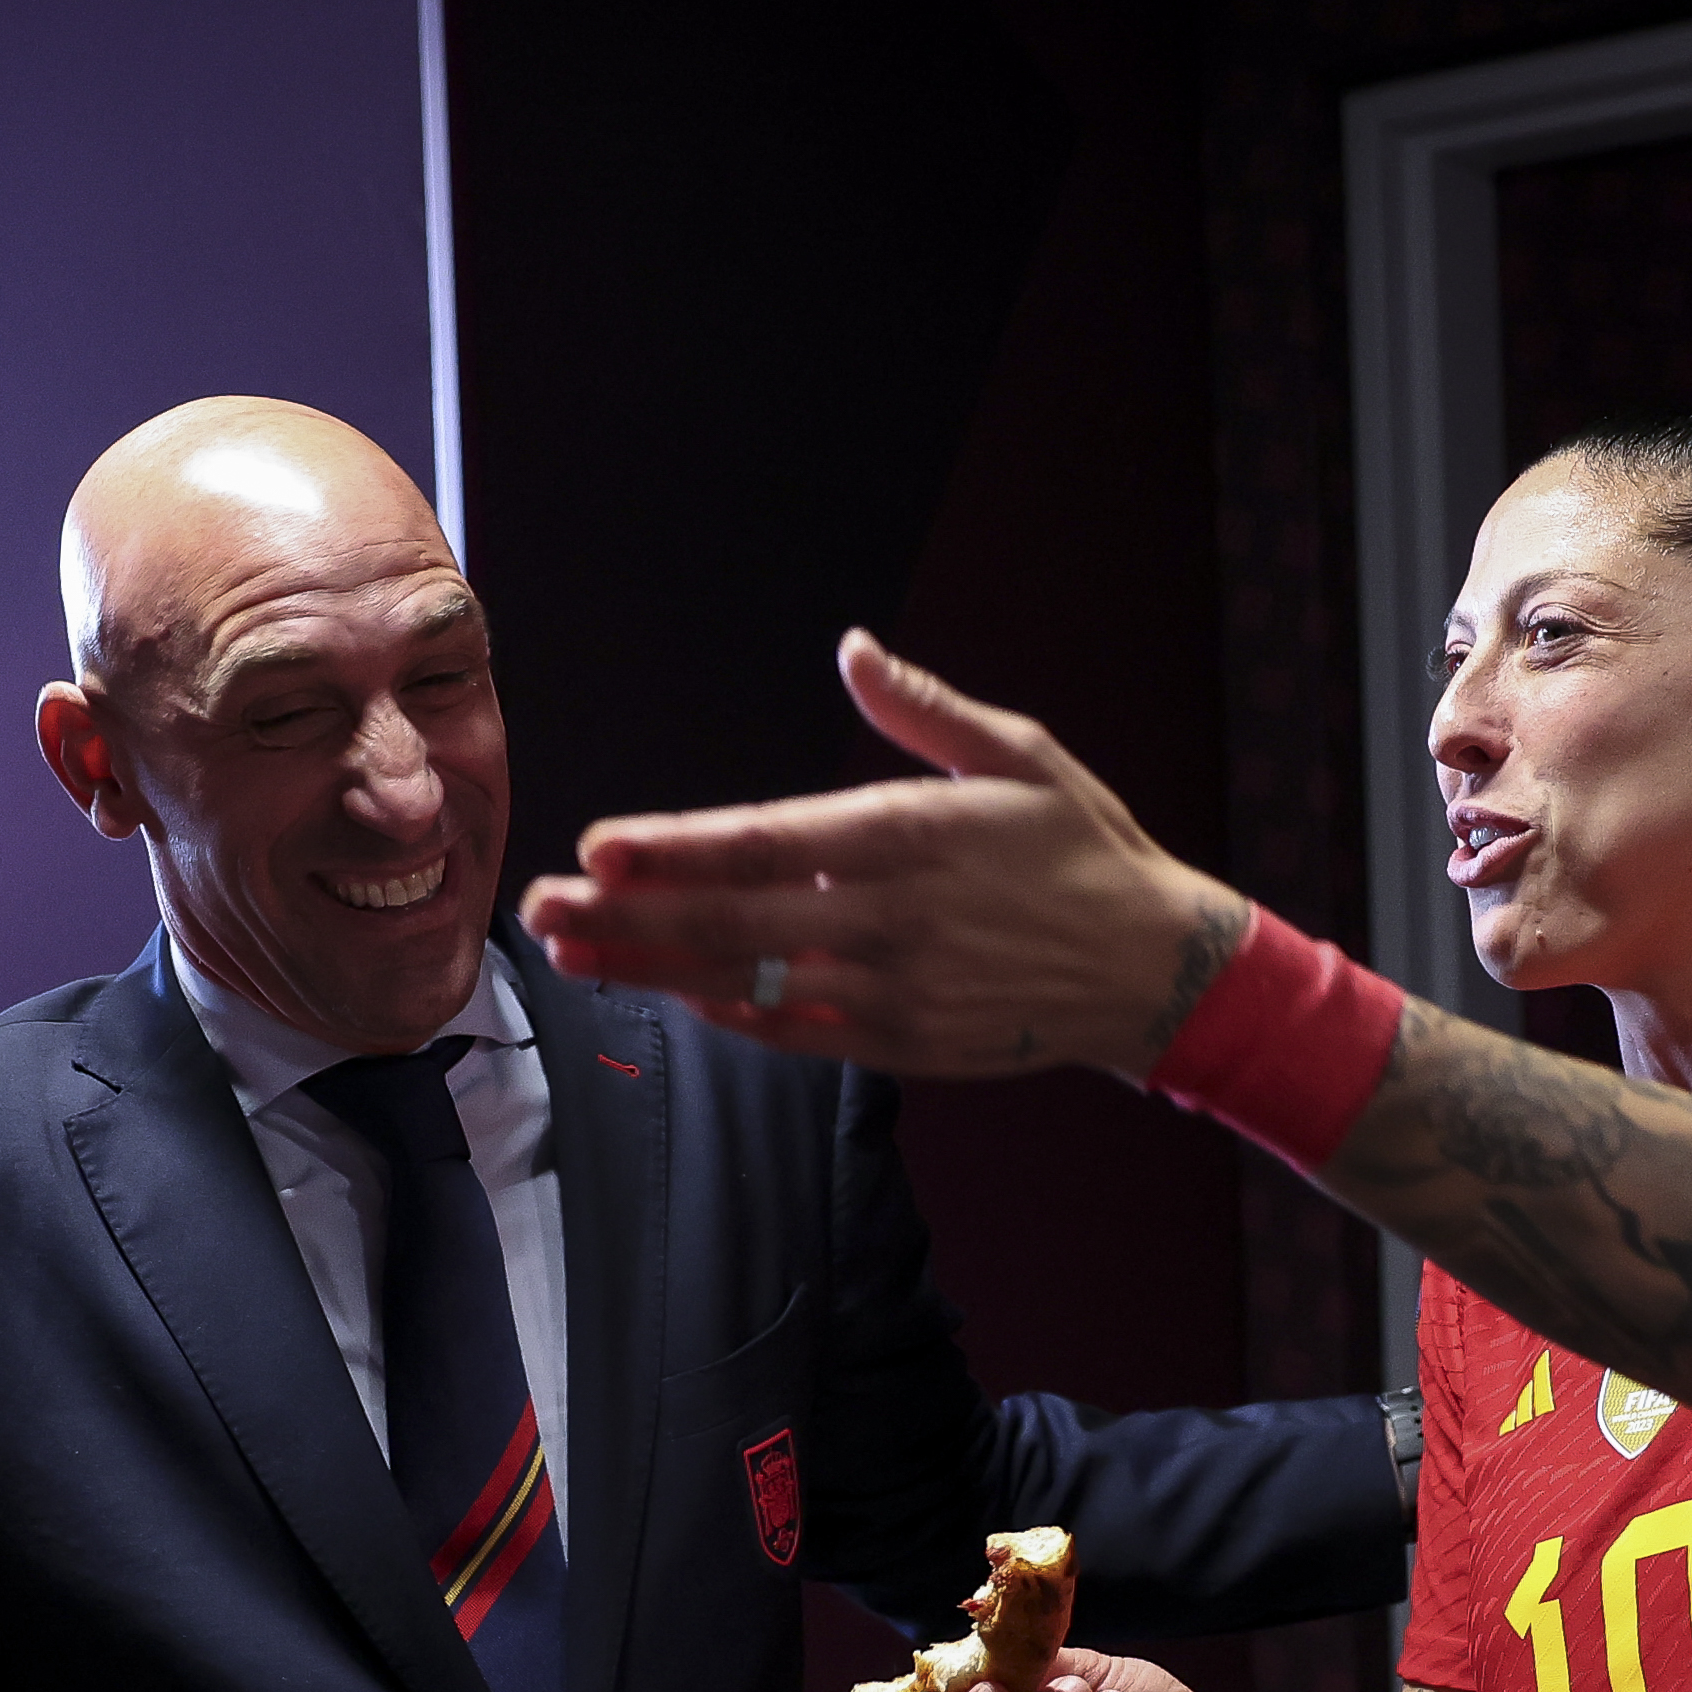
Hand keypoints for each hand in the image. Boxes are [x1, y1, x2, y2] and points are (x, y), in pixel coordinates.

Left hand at [518, 630, 1242, 1081]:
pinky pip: (788, 1031)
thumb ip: (923, 709)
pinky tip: (661, 988)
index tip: (597, 846)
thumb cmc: (1082, 847)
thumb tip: (853, 648)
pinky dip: (722, 1013)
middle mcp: (887, 920)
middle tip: (537, 905)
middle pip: (730, 922)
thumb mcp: (1021, 755)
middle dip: (625, 914)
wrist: (1153, 968)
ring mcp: (888, 990)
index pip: (765, 845)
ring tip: (568, 949)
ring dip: (648, 966)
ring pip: (743, 982)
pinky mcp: (897, 1043)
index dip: (674, 851)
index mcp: (908, 835)